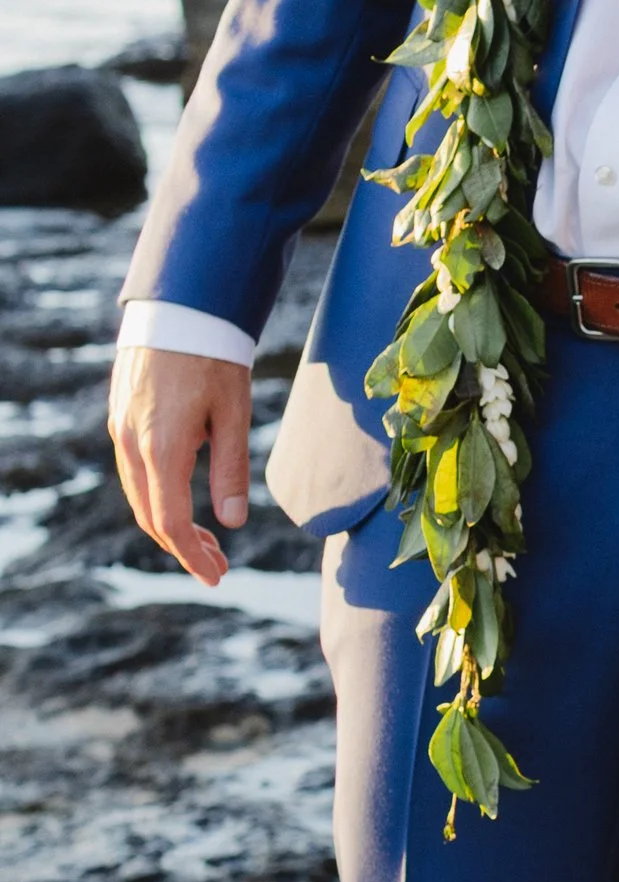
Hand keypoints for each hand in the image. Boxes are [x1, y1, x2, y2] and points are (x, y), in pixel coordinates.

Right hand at [109, 347, 253, 587]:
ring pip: (138, 494)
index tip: (215, 575)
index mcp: (161, 448)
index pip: (169, 522)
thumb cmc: (215, 357)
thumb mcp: (235, 414)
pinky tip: (183, 497)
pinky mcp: (120, 416)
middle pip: (149, 515)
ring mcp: (120, 429)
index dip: (191, 555)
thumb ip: (231, 470)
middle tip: (217, 563)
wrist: (180, 306)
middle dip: (182, 546)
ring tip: (206, 536)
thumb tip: (232, 522)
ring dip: (168, 522)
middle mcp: (131, 443)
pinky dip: (156, 495)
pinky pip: (133, 470)